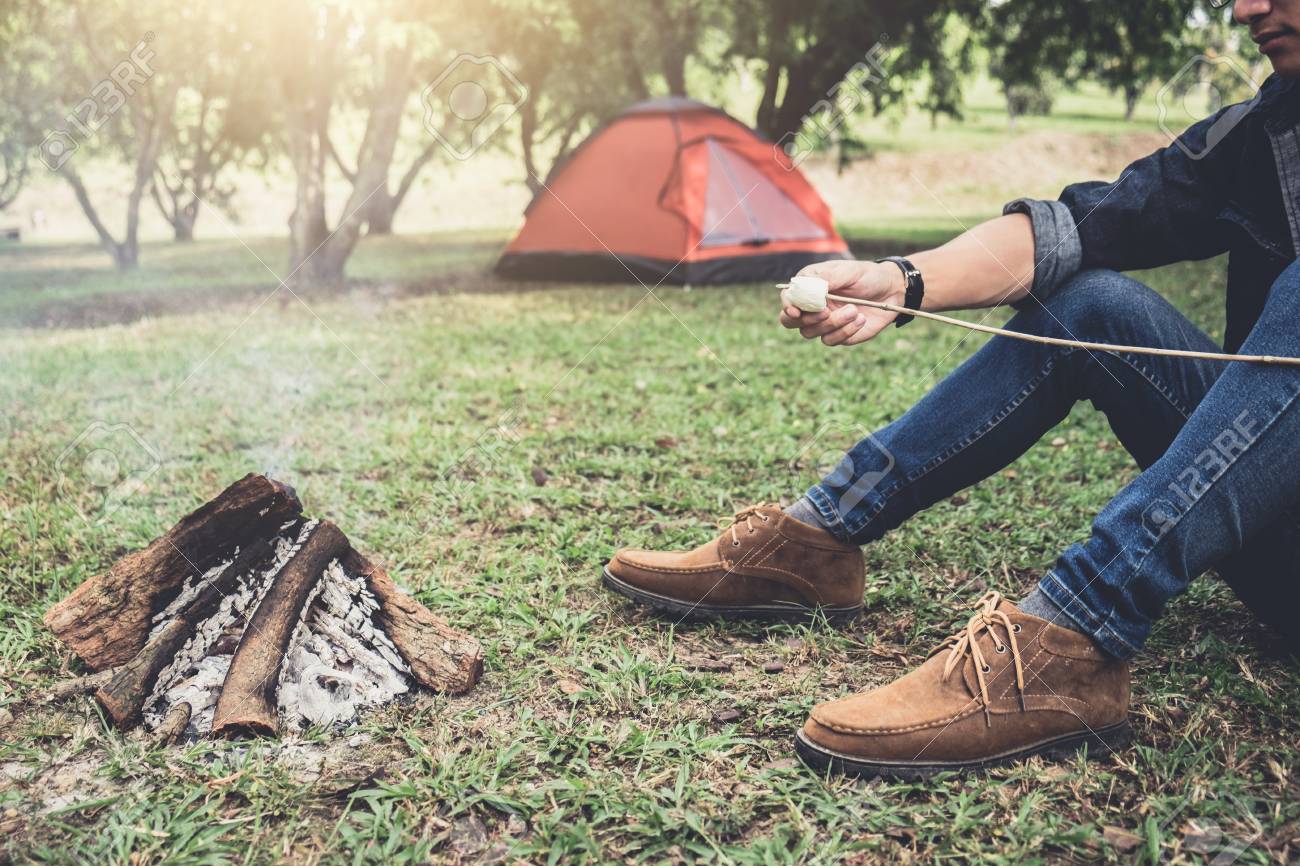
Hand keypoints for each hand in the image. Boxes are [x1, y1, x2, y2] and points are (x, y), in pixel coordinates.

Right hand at [779, 259, 905, 346]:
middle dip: (806, 319)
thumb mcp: (849, 271)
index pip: (788, 297)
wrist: (892, 291)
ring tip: (854, 310)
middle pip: (789, 321)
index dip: (787, 305)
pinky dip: (845, 331)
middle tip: (826, 312)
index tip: (796, 311)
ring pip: (810, 332)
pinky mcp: (837, 335)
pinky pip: (830, 340)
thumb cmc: (868, 276)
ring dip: (833, 323)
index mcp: (810, 286)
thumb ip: (826, 278)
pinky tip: (861, 319)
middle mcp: (812, 306)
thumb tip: (805, 288)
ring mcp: (823, 322)